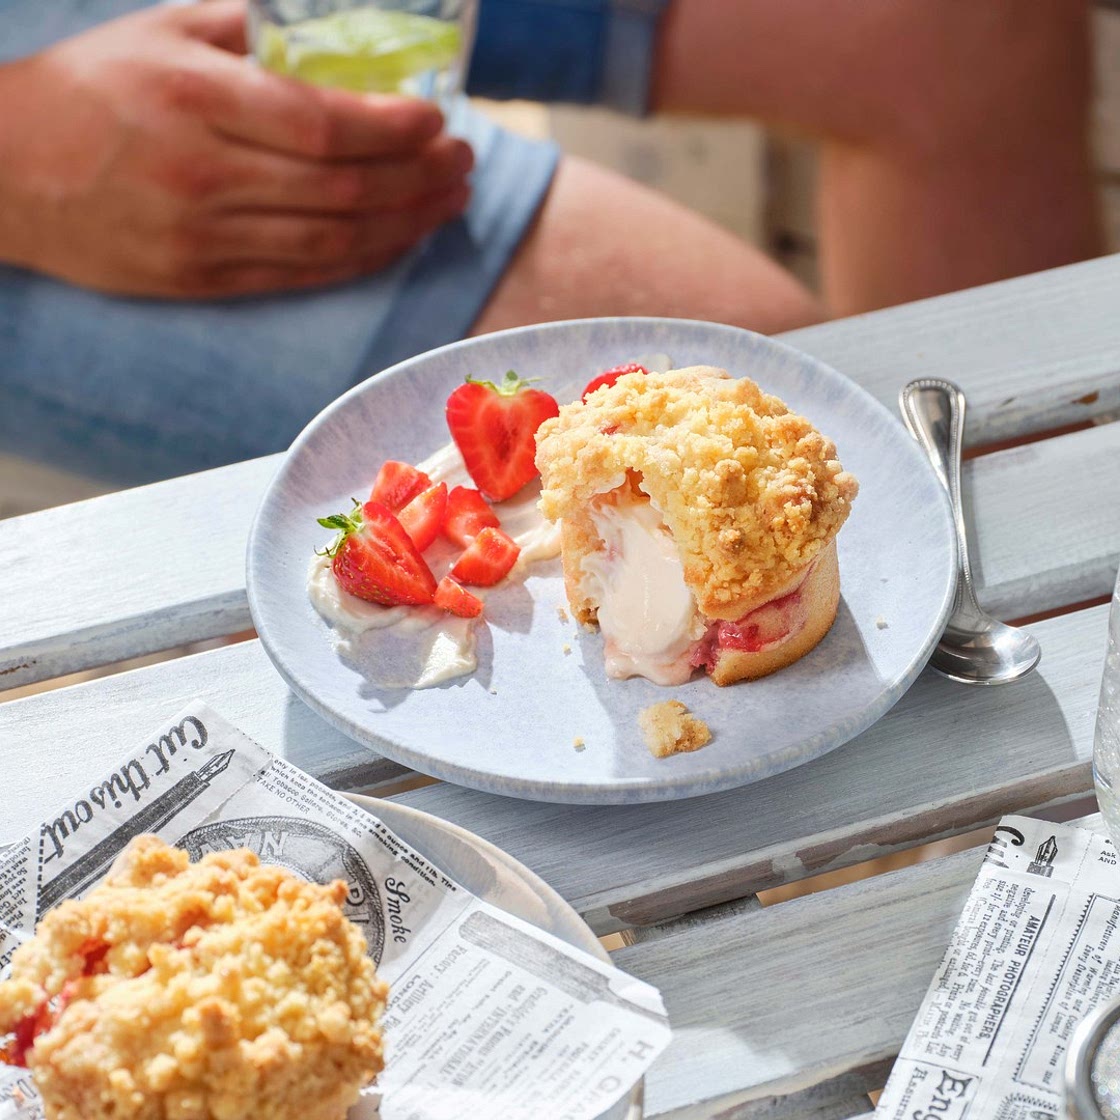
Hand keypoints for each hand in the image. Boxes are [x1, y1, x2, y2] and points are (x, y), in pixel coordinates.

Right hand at [0, 1, 472, 297]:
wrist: (6, 177)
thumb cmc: (86, 92)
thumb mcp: (158, 33)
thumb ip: (246, 30)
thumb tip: (335, 34)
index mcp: (194, 98)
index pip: (323, 123)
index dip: (393, 127)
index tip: (437, 118)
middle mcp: (204, 173)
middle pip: (343, 188)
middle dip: (419, 178)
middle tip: (464, 162)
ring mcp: (206, 237)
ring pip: (334, 241)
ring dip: (405, 224)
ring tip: (449, 202)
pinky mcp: (205, 280)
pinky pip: (304, 275)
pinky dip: (362, 258)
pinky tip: (400, 238)